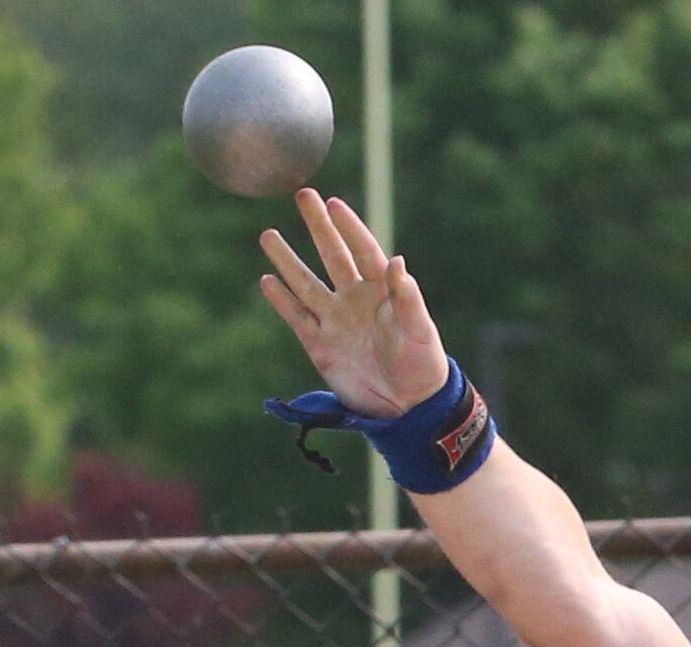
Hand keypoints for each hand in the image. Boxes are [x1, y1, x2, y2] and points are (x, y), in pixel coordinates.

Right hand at [258, 189, 448, 417]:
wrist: (408, 407)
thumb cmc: (423, 366)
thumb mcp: (420, 331)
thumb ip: (409, 297)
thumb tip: (398, 261)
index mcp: (384, 292)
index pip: (364, 251)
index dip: (350, 227)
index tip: (334, 203)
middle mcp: (356, 300)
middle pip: (333, 256)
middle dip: (318, 227)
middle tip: (302, 195)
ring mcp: (336, 321)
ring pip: (306, 284)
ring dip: (287, 261)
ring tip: (268, 235)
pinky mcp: (320, 345)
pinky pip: (297, 318)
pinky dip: (281, 301)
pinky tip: (267, 281)